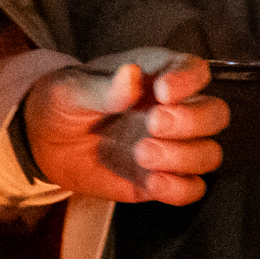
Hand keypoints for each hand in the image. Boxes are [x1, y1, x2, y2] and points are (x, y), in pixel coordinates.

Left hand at [21, 49, 227, 205]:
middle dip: (192, 121)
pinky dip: (179, 189)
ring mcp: (171, 147)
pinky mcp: (162, 179)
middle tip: (154, 124)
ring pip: (209, 154)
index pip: (195, 70)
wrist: (44, 142)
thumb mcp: (72, 89)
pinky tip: (151, 181)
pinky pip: (191, 189)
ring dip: (183, 156)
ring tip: (142, 154)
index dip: (189, 80)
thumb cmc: (63, 102)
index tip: (163, 92)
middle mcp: (174, 110)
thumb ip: (103, 87)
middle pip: (215, 114)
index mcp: (157, 75)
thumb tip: (131, 75)